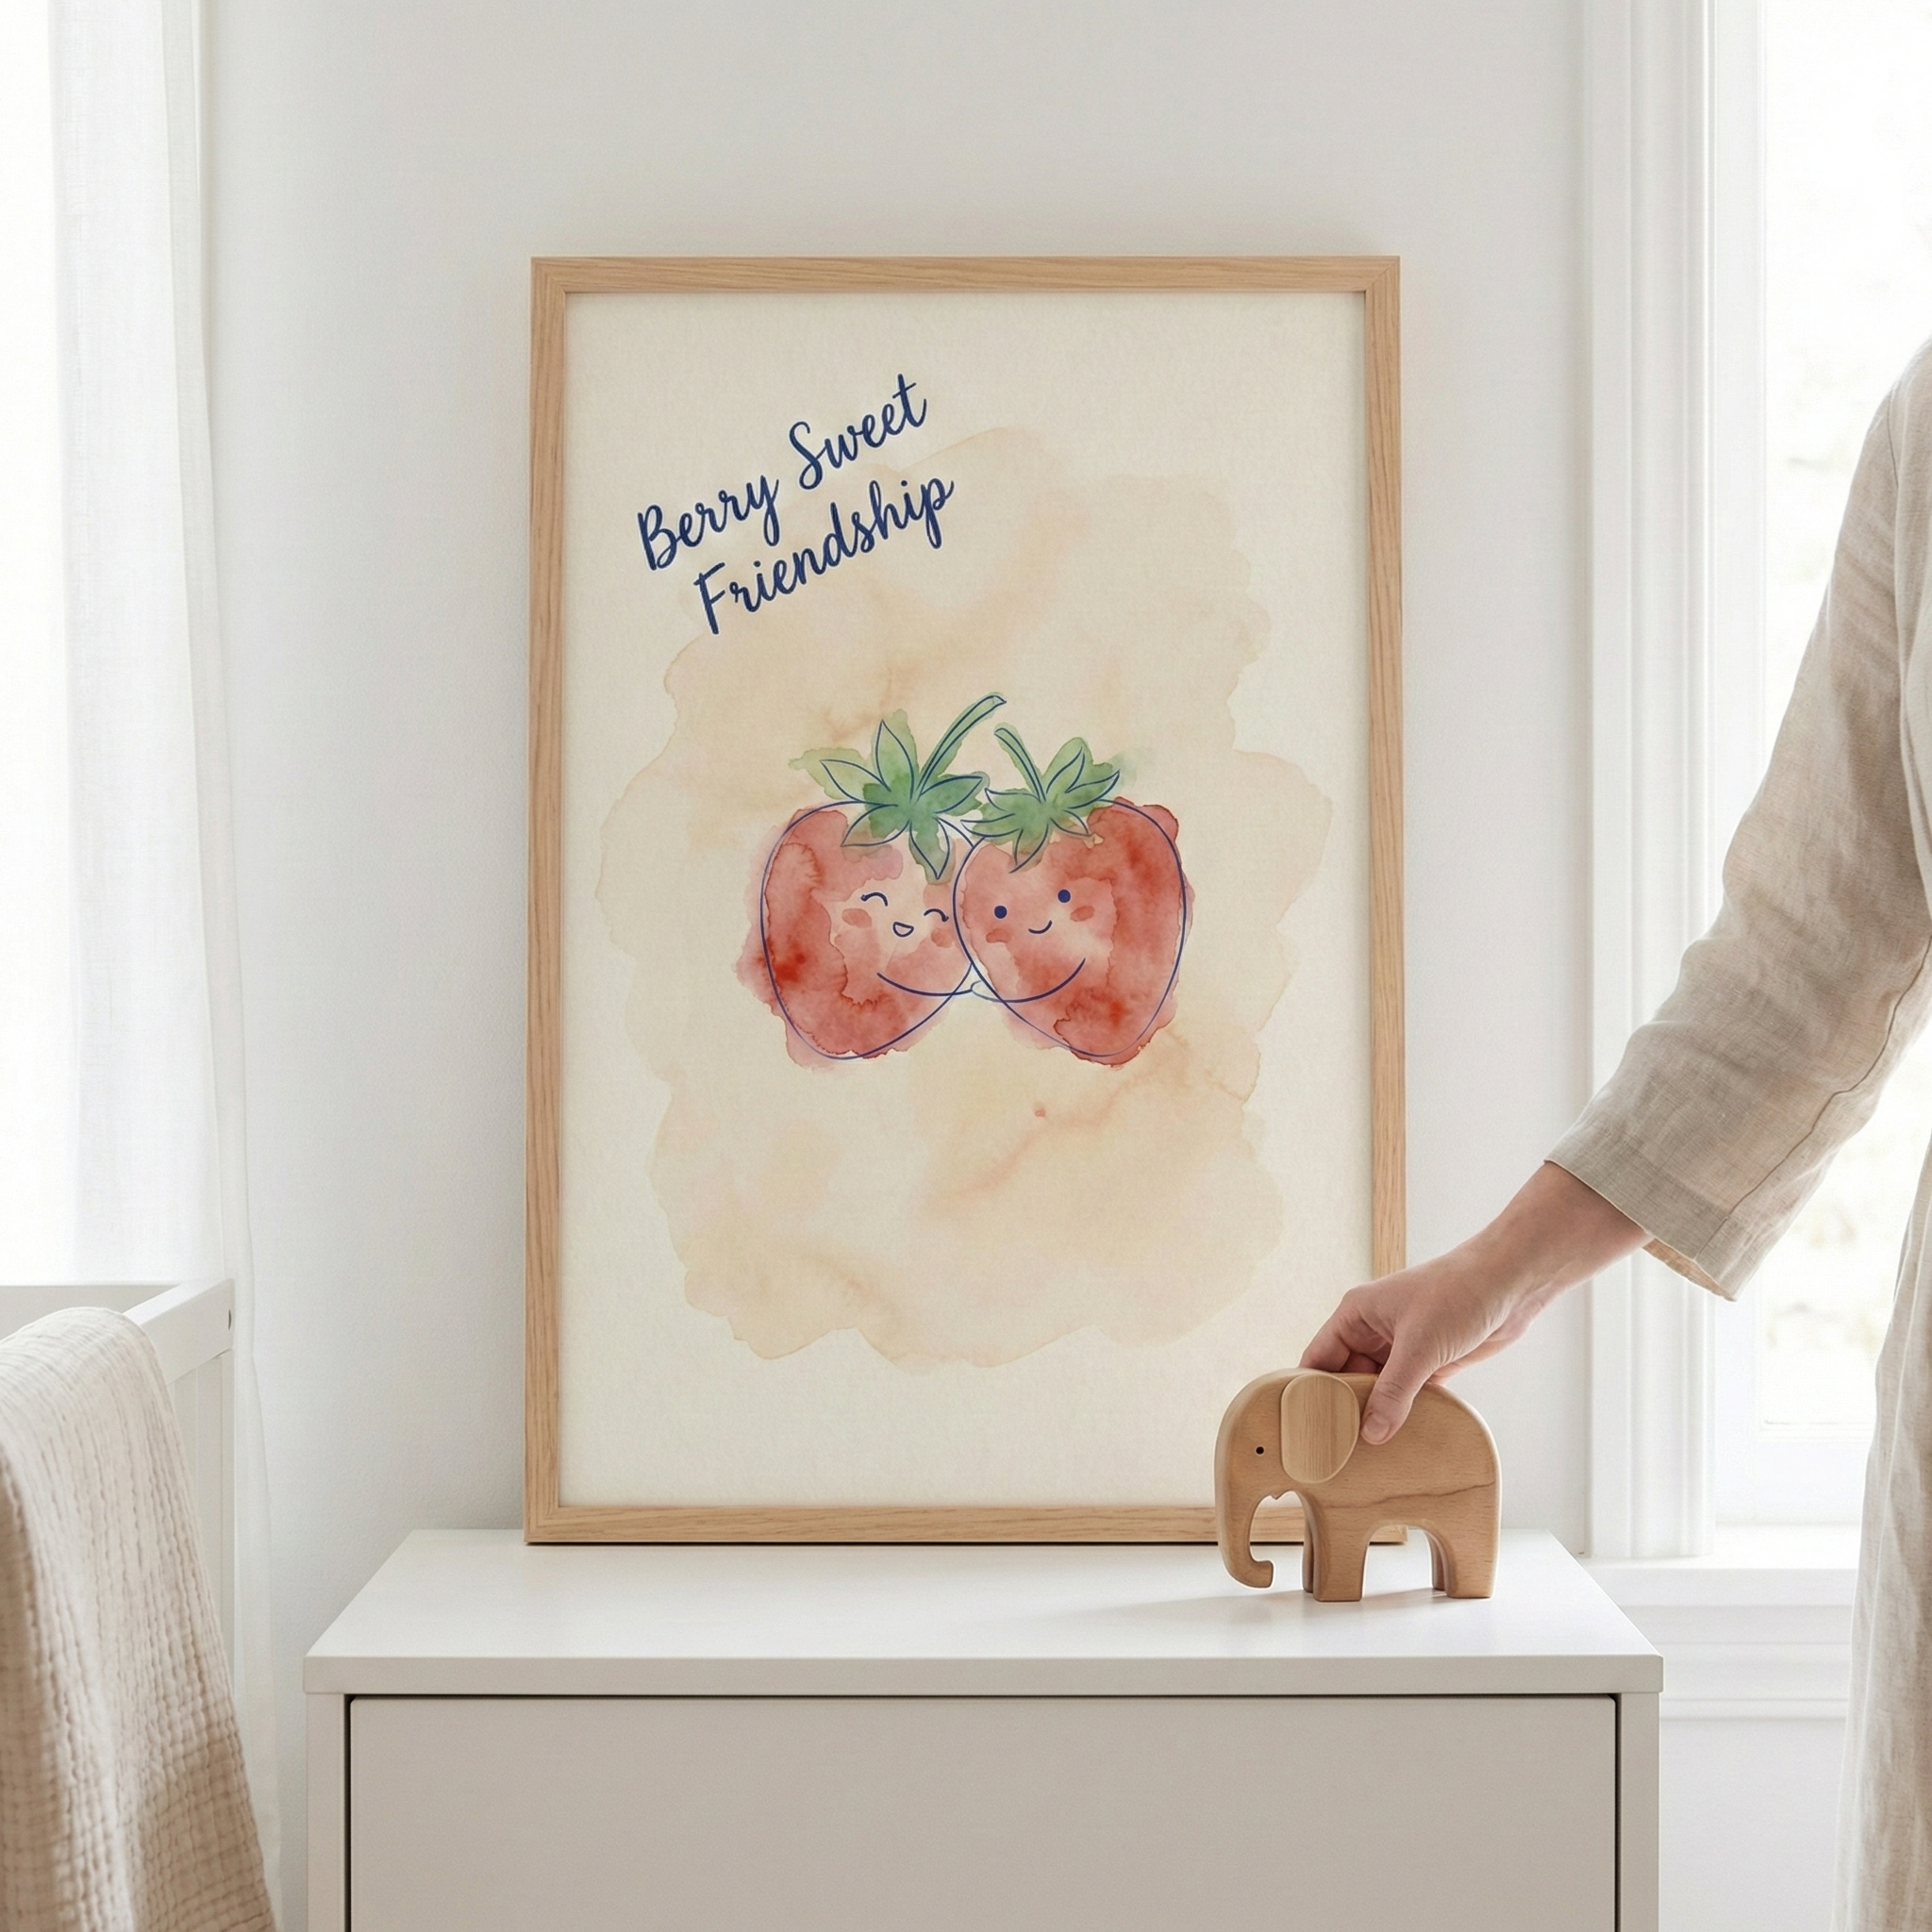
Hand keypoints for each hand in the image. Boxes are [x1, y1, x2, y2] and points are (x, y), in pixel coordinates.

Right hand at [1300, 1163, 1646, 1444]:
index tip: (1306, 1430)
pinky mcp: (1430, 1362)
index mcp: (1356, 1315)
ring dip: (1376, 1415)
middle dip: (1345, 1410)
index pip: (1319, 1359)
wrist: (1510, 1282)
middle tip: (1338, 1453)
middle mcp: (1374, 1332)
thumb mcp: (1419, 1346)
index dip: (1310, 1392)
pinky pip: (1407, 1394)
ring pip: (1378, 1390)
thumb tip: (1371, 1434)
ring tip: (1366, 1455)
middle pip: (1347, 1379)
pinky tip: (1401, 1440)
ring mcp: (1402, 1348)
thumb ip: (1393, 1392)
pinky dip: (1404, 1413)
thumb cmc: (1457, 1294)